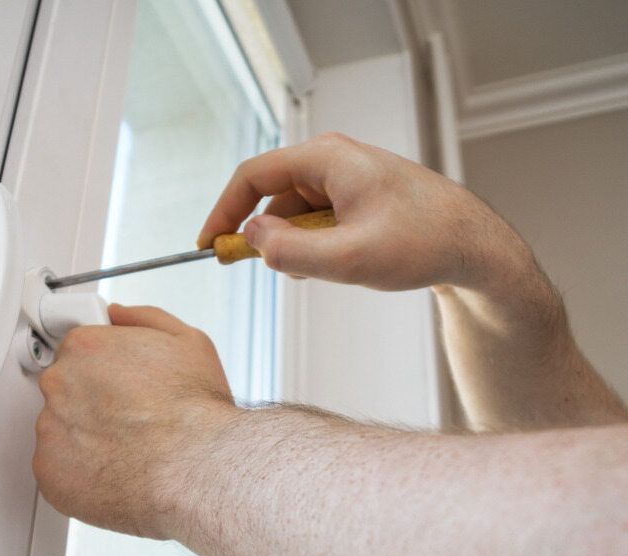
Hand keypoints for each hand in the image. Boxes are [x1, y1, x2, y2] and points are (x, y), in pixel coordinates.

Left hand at [33, 304, 236, 538]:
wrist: (197, 468)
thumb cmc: (195, 411)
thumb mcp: (186, 341)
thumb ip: (141, 318)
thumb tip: (116, 315)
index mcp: (84, 347)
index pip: (77, 352)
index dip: (102, 370)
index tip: (118, 386)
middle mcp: (58, 384)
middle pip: (65, 390)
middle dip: (91, 404)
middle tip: (128, 419)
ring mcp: (50, 429)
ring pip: (60, 431)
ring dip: (84, 439)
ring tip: (126, 449)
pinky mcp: (49, 471)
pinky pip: (57, 469)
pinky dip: (80, 474)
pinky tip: (113, 472)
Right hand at [198, 132, 538, 294]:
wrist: (475, 247)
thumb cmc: (424, 242)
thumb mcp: (350, 258)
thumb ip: (291, 251)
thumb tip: (250, 239)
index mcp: (326, 158)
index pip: (251, 178)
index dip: (223, 212)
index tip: (208, 245)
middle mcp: (332, 160)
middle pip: (272, 198)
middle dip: (268, 239)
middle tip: (277, 270)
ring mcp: (344, 178)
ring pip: (294, 215)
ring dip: (297, 247)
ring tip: (331, 269)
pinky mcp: (355, 197)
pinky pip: (316, 221)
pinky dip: (316, 246)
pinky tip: (342, 264)